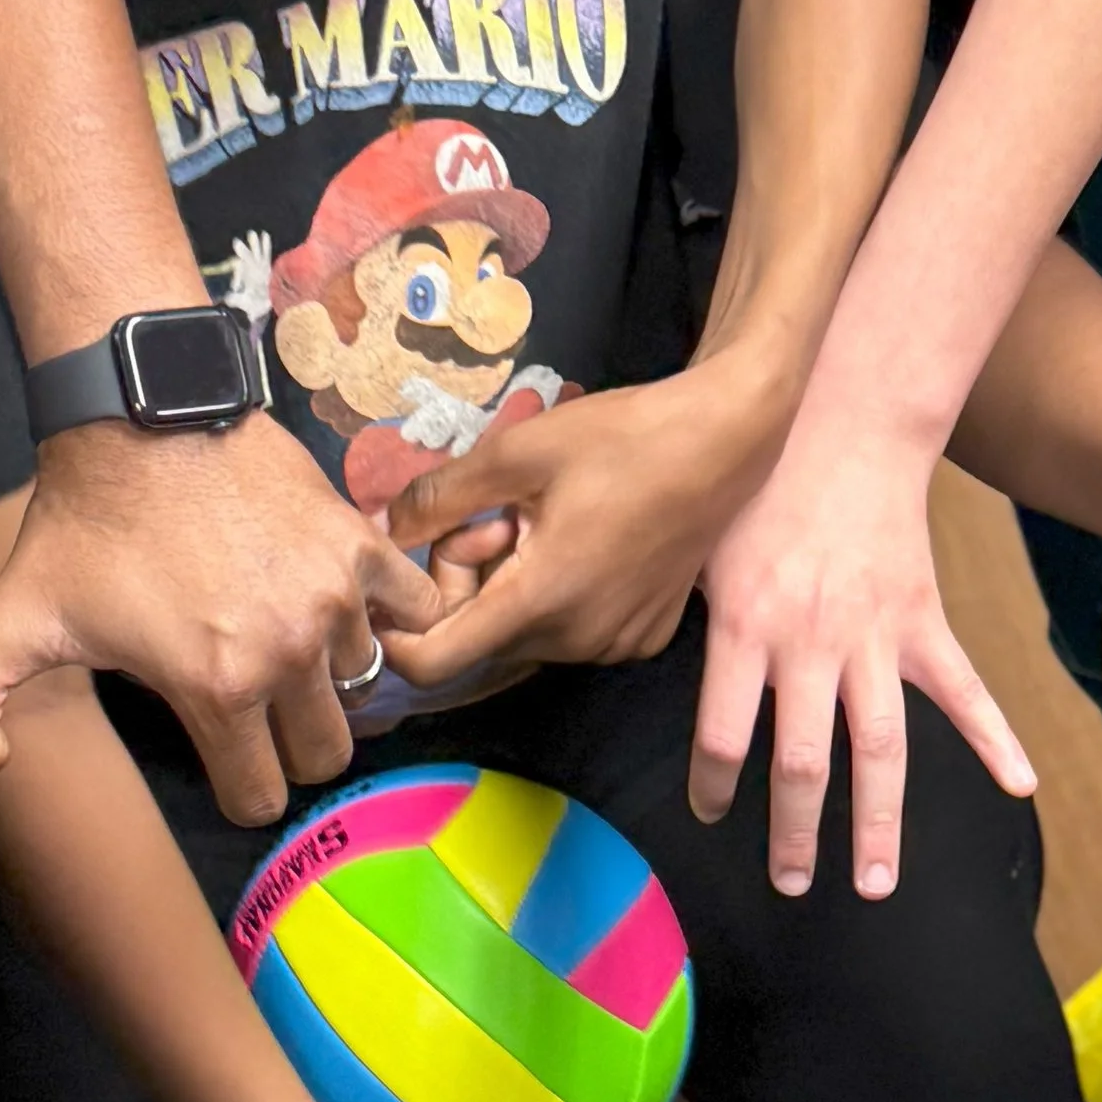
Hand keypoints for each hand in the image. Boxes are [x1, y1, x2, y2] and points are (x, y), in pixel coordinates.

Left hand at [0, 416, 442, 823]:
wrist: (139, 411)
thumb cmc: (83, 521)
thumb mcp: (18, 615)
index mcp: (215, 687)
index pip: (256, 796)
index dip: (236, 787)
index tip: (224, 756)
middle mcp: (286, 652)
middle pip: (324, 755)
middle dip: (292, 744)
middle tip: (262, 707)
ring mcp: (333, 598)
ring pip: (363, 684)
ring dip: (334, 675)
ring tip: (293, 642)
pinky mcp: (360, 549)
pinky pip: (415, 611)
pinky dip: (398, 616)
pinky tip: (356, 606)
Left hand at [381, 362, 789, 693]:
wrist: (722, 442)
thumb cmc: (620, 439)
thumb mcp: (515, 453)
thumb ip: (437, 498)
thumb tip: (380, 529)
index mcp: (537, 601)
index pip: (432, 662)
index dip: (400, 630)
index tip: (404, 580)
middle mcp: (574, 641)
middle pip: (478, 639)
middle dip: (468, 582)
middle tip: (500, 515)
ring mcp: (611, 647)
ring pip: (522, 636)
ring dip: (512, 587)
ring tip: (547, 522)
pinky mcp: (640, 640)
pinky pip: (569, 634)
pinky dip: (556, 597)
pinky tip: (585, 542)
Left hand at [692, 418, 1035, 898]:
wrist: (841, 419)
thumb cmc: (756, 480)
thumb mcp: (696, 544)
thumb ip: (680, 616)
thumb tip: (647, 664)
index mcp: (745, 627)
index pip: (722, 735)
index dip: (713, 786)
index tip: (709, 815)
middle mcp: (811, 644)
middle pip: (803, 763)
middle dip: (795, 833)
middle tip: (790, 884)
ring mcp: (874, 638)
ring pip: (880, 747)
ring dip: (879, 822)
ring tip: (877, 884)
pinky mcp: (922, 622)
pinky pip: (963, 689)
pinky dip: (994, 738)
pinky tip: (1018, 787)